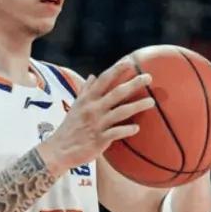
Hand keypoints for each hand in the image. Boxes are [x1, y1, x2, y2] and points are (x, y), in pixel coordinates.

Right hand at [38, 60, 154, 175]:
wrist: (58, 150)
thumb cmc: (70, 127)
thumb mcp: (75, 106)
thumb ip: (85, 90)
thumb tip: (92, 75)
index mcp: (87, 99)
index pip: (103, 79)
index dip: (116, 69)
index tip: (129, 61)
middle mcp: (92, 109)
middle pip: (116, 92)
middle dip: (133, 83)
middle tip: (149, 77)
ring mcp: (96, 124)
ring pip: (121, 112)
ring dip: (137, 106)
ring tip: (152, 102)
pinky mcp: (99, 139)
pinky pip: (116, 133)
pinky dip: (127, 130)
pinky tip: (137, 128)